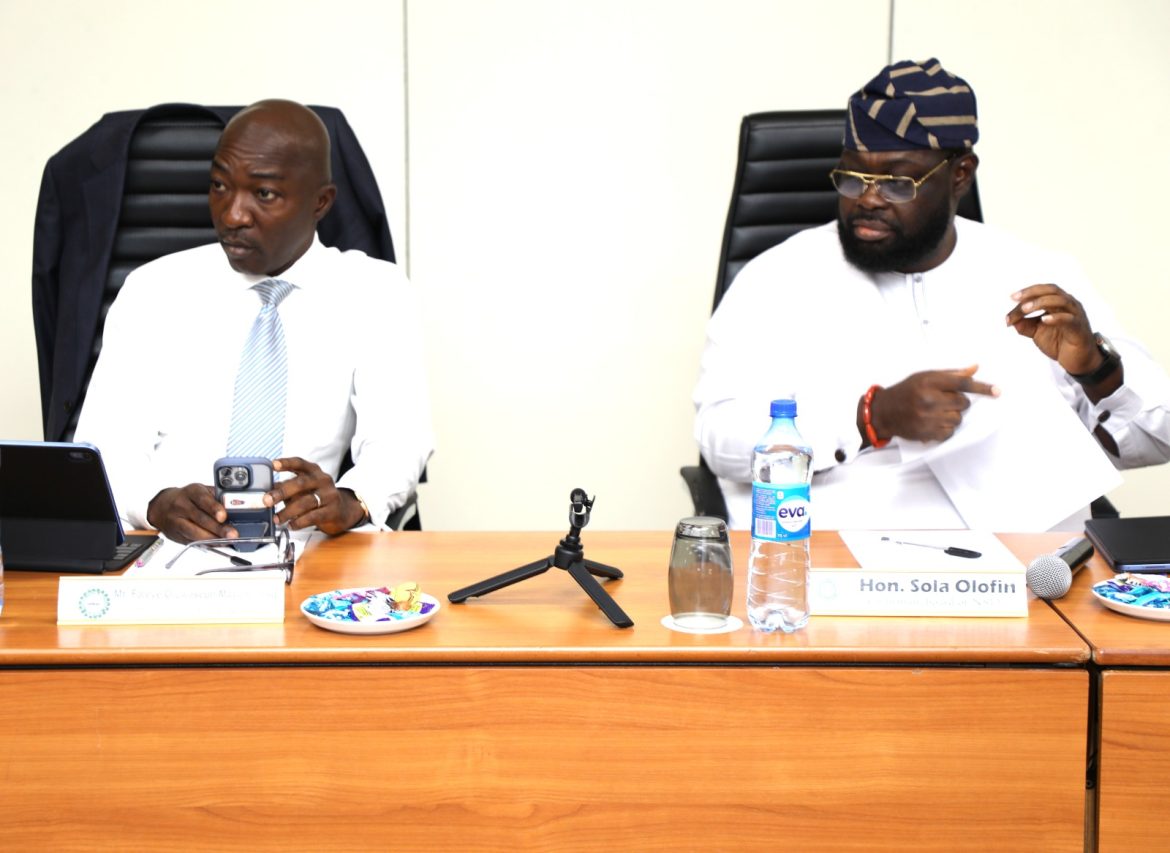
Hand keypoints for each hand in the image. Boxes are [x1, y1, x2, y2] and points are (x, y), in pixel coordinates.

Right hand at [147, 483, 236, 543]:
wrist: (162, 506)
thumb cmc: (188, 498)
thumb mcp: (201, 491)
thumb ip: (216, 497)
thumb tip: (236, 507)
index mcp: (192, 491)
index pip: (203, 499)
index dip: (214, 508)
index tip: (223, 516)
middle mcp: (182, 505)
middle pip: (200, 518)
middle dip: (218, 528)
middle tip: (232, 534)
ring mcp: (176, 520)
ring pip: (194, 532)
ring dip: (212, 538)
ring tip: (226, 541)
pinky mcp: (175, 534)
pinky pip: (191, 540)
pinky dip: (205, 544)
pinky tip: (216, 544)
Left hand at [266, 456, 364, 533]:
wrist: (343, 510)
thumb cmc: (318, 497)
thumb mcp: (304, 488)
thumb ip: (287, 487)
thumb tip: (266, 491)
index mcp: (313, 471)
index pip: (299, 463)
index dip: (286, 463)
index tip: (273, 464)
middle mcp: (322, 480)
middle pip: (300, 483)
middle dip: (281, 492)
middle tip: (266, 501)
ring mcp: (329, 495)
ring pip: (306, 502)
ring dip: (288, 511)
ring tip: (277, 519)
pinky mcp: (332, 511)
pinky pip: (313, 516)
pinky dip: (299, 522)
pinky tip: (291, 525)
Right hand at [867, 365, 998, 443]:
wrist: (884, 412)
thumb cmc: (906, 391)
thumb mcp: (925, 376)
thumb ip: (950, 374)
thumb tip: (975, 369)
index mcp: (929, 382)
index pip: (962, 384)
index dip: (982, 387)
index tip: (997, 392)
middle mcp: (928, 399)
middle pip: (963, 403)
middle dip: (959, 402)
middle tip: (945, 401)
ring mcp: (927, 418)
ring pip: (958, 419)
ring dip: (952, 416)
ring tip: (937, 412)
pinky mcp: (926, 433)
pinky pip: (950, 433)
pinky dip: (946, 429)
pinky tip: (934, 423)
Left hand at [1005, 284, 1099, 374]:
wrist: (1077, 361)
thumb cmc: (1059, 342)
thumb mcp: (1037, 332)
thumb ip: (1024, 325)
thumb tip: (1010, 320)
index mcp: (1059, 302)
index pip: (1042, 291)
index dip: (1027, 293)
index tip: (1011, 298)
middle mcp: (1069, 305)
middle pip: (1052, 290)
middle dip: (1032, 293)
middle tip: (1016, 299)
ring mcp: (1076, 315)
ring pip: (1060, 301)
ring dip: (1041, 303)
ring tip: (1025, 309)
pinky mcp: (1079, 329)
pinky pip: (1069, 319)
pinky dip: (1056, 318)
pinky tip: (1044, 320)